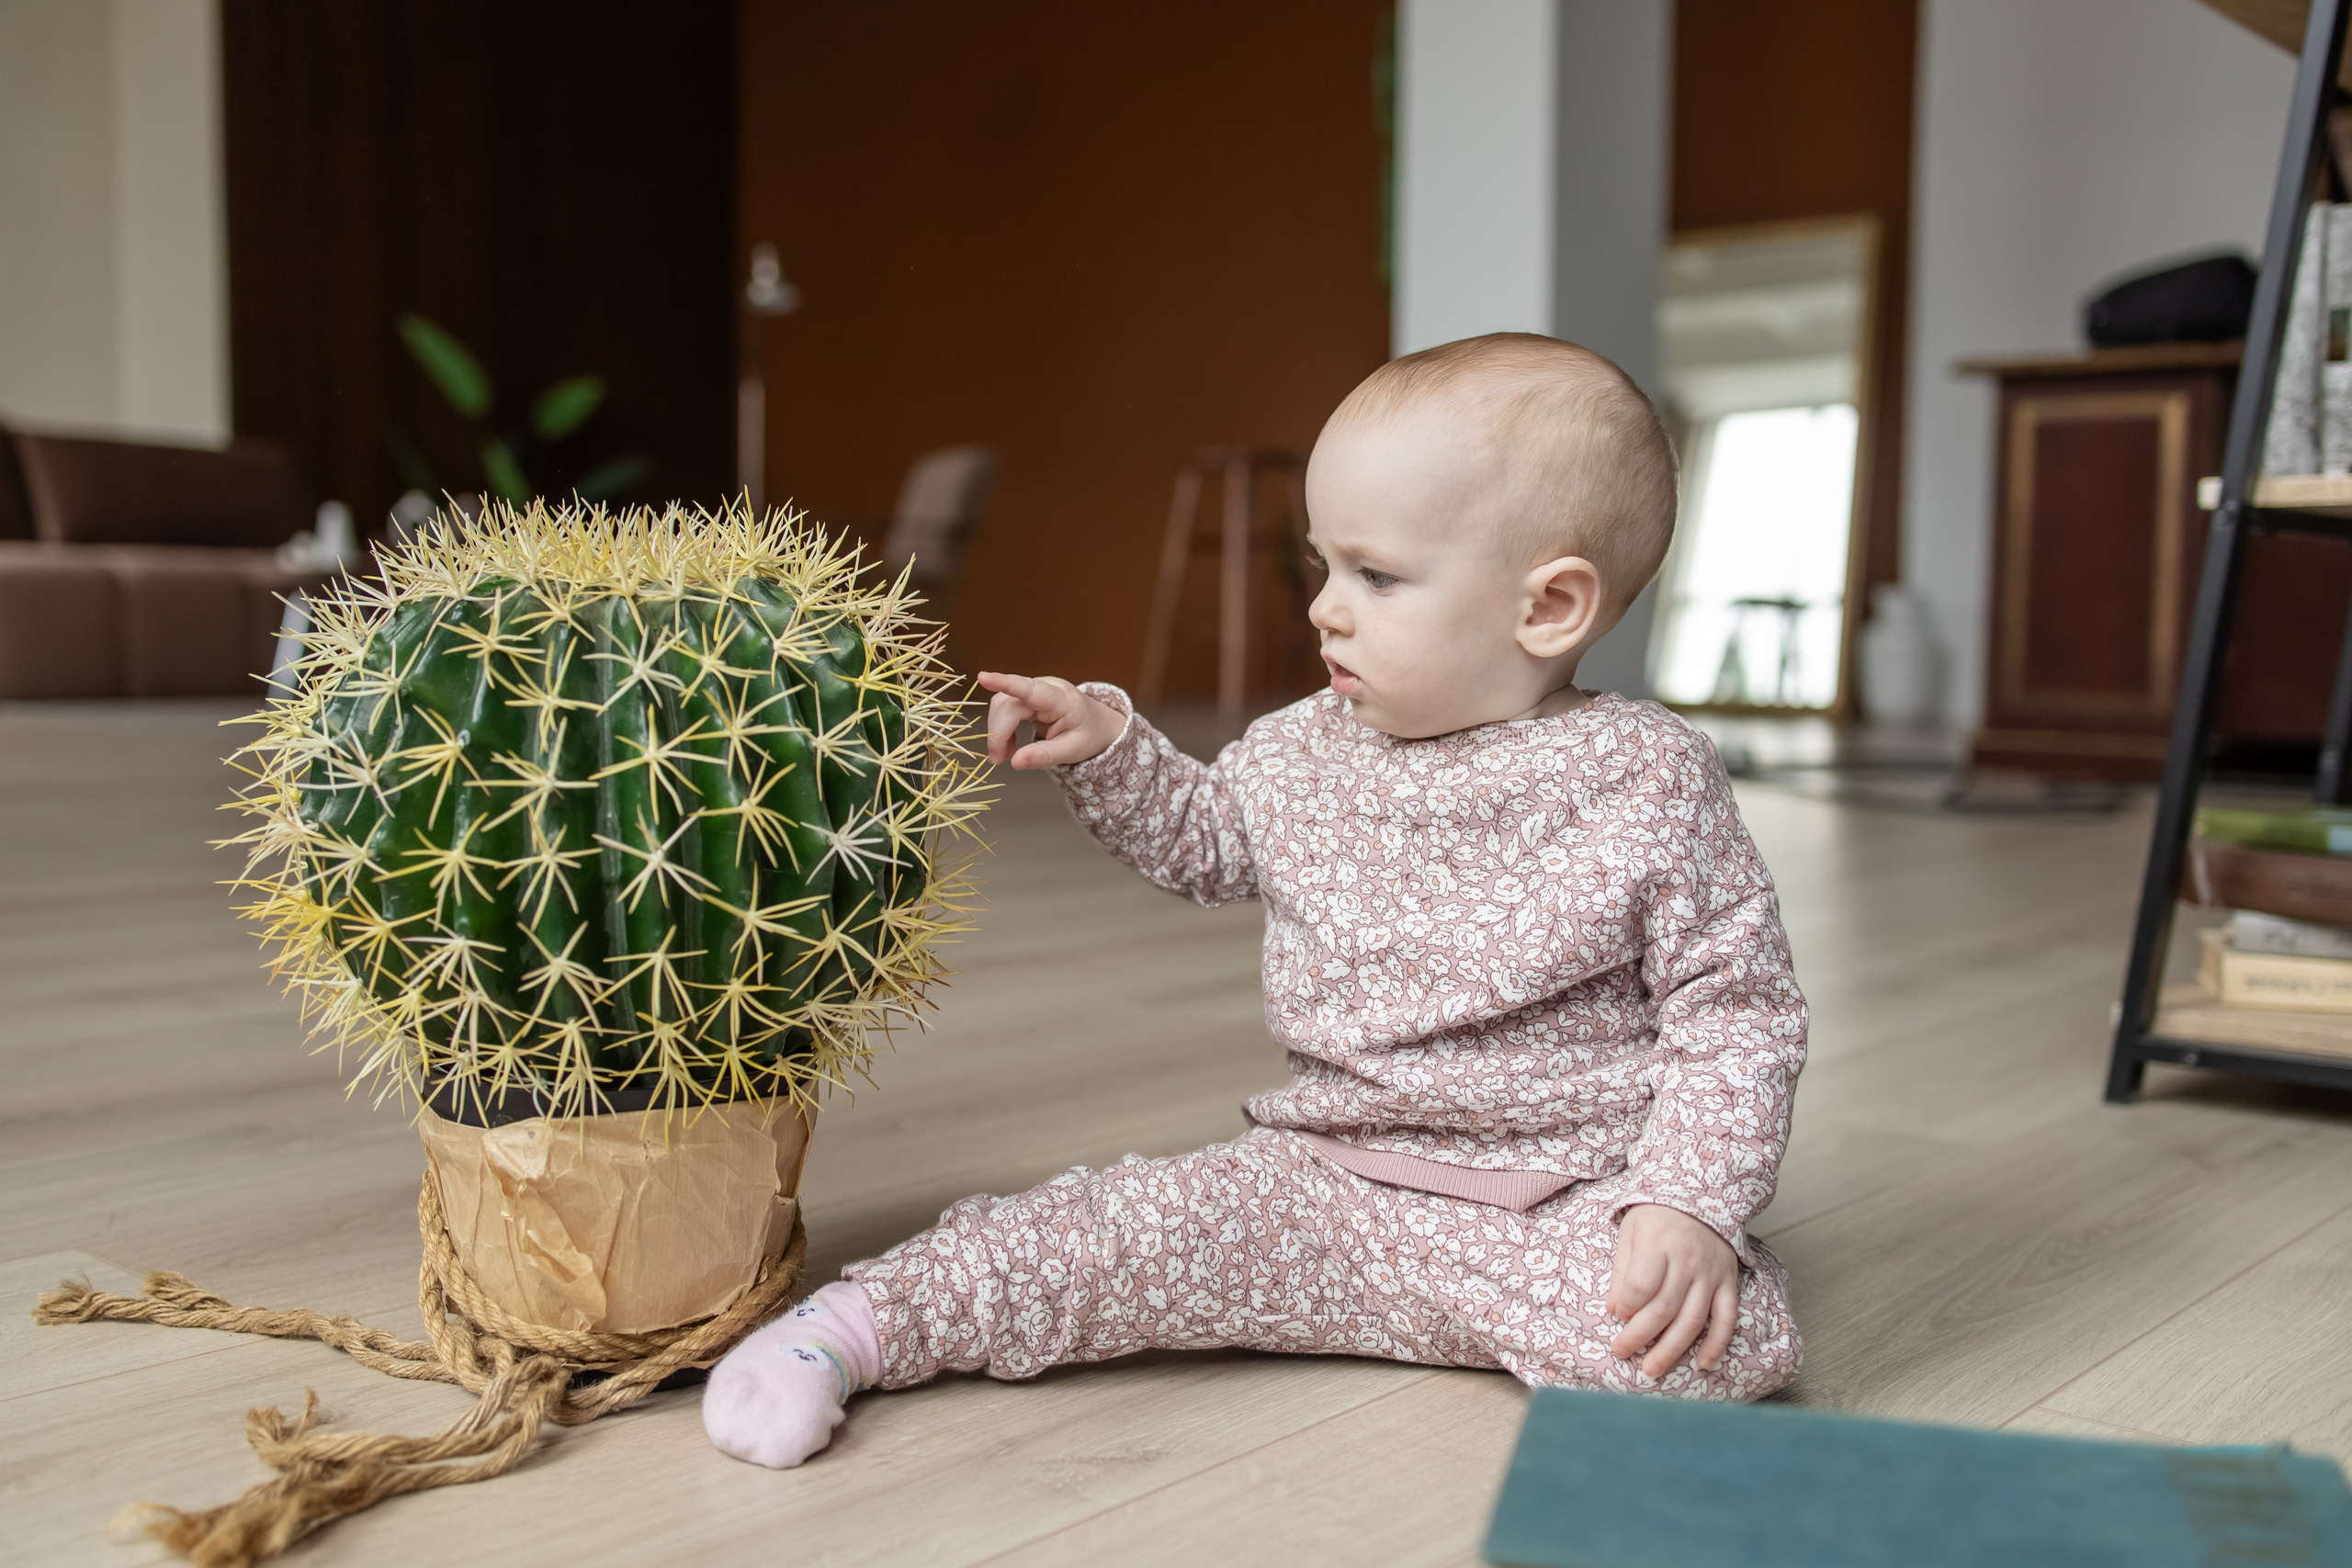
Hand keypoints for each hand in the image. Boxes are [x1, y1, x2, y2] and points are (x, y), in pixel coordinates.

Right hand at [976, 670, 1125, 768]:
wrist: (1099, 726)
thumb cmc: (1089, 735)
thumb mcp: (1071, 751)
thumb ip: (1043, 756)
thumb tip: (1015, 763)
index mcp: (1061, 699)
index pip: (1030, 688)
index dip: (1005, 682)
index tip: (983, 677)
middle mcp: (1046, 687)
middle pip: (1008, 703)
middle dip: (997, 732)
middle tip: (997, 760)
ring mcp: (1036, 689)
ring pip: (1002, 705)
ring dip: (997, 731)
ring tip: (1005, 755)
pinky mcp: (1028, 696)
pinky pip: (1006, 708)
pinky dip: (1003, 729)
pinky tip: (1010, 746)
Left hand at [1605, 1203, 1740, 1377]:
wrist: (1701, 1195)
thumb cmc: (1656, 1216)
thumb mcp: (1631, 1233)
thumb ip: (1622, 1271)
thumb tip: (1615, 1311)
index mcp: (1658, 1244)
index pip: (1641, 1285)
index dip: (1627, 1307)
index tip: (1617, 1317)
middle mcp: (1687, 1261)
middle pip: (1664, 1308)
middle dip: (1641, 1336)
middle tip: (1623, 1353)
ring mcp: (1711, 1274)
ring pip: (1693, 1319)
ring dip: (1673, 1349)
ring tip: (1652, 1369)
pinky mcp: (1729, 1283)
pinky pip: (1726, 1318)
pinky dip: (1716, 1344)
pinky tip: (1703, 1364)